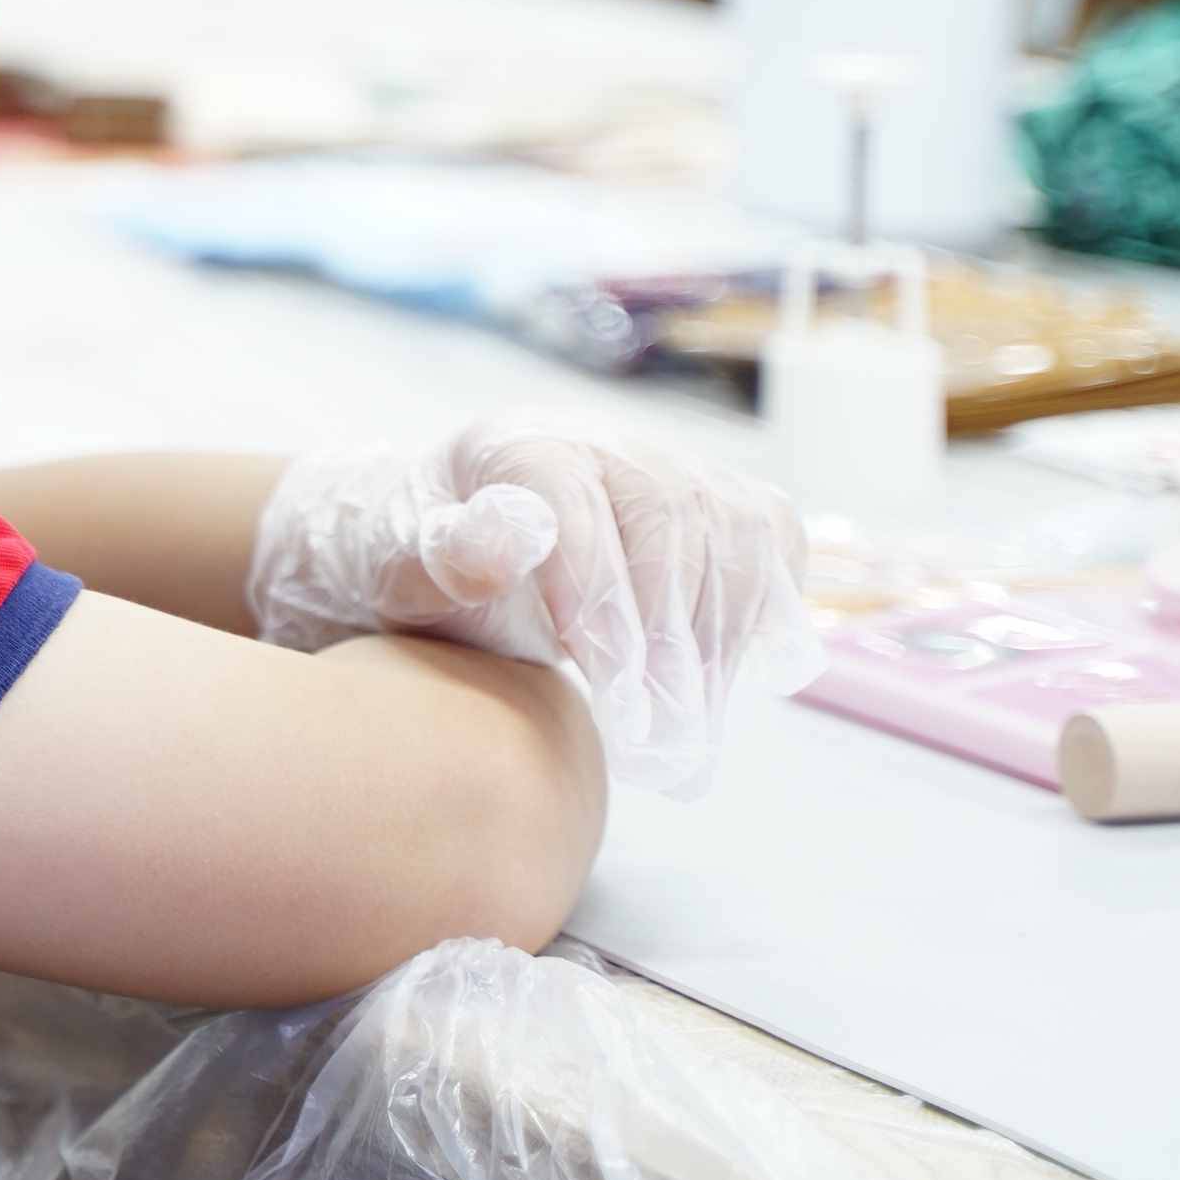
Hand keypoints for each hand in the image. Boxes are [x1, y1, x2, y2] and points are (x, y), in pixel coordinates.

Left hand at [244, 422, 819, 795]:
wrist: (471, 562)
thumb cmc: (431, 572)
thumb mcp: (408, 573)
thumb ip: (452, 556)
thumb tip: (515, 530)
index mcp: (517, 443)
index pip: (570, 497)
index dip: (592, 590)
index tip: (600, 684)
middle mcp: (602, 438)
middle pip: (666, 518)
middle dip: (665, 635)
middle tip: (652, 741)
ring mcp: (669, 462)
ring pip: (731, 533)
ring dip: (717, 644)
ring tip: (683, 737)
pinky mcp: (720, 498)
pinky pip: (771, 538)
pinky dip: (763, 610)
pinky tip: (722, 682)